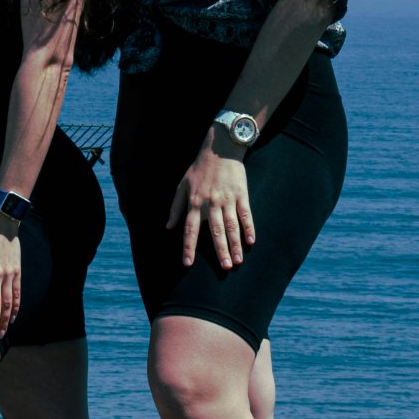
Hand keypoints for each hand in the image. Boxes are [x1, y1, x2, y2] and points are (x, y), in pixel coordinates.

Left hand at [167, 138, 255, 269]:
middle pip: (216, 231)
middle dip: (220, 251)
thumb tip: (168, 227)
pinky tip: (251, 241)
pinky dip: (249, 228)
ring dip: (235, 244)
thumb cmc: (199, 169)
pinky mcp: (241, 195)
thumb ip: (175, 207)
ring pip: (232, 226)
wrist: (220, 150)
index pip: (190, 229)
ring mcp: (227, 199)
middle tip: (225, 268)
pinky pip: (246, 214)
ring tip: (238, 261)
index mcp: (195, 202)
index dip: (188, 246)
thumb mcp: (182, 185)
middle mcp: (211, 203)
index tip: (187, 263)